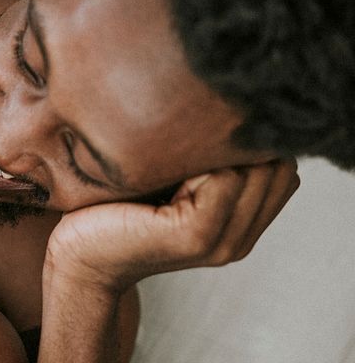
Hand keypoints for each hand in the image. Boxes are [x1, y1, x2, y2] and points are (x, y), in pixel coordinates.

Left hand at [45, 159, 299, 295]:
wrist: (78, 253)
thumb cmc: (116, 208)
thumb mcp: (174, 181)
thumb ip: (213, 163)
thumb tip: (242, 109)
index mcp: (241, 229)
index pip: (284, 169)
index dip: (252, 143)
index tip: (202, 136)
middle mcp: (241, 241)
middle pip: (277, 166)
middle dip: (237, 144)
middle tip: (178, 149)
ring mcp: (222, 242)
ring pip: (254, 168)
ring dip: (212, 151)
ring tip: (165, 163)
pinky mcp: (195, 236)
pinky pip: (224, 178)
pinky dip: (195, 164)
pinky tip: (157, 174)